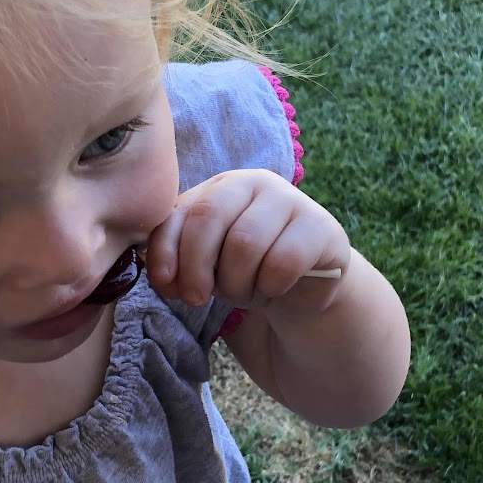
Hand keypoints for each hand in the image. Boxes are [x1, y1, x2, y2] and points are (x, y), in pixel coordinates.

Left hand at [146, 169, 350, 311]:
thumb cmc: (246, 272)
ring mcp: (290, 199)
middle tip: (198, 299)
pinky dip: (270, 286)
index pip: (180, 210)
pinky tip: (274, 289)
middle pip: (209, 217)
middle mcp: (254, 182)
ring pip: (245, 243)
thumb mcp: (206, 268)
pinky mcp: (320, 226)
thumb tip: (162, 278)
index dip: (166, 249)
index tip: (164, 284)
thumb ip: (179, 267)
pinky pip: (283, 261)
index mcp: (219, 187)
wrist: (303, 288)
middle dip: (196, 267)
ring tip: (244, 292)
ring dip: (236, 282)